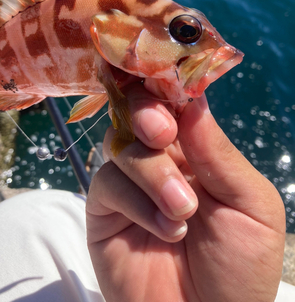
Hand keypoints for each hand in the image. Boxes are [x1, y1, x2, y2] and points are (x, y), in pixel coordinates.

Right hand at [86, 83, 285, 301]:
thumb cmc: (240, 267)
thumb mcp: (250, 206)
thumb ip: (219, 152)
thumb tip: (193, 100)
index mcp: (197, 150)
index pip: (175, 103)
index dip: (168, 89)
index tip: (172, 89)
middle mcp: (160, 159)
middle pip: (137, 112)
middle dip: (146, 113)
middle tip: (161, 131)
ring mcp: (130, 183)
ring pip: (121, 144)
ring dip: (152, 172)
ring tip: (183, 210)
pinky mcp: (105, 210)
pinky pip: (107, 183)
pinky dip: (136, 202)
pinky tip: (165, 229)